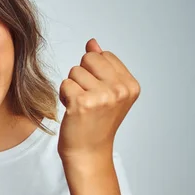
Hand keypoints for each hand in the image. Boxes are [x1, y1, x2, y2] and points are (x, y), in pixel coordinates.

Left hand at [58, 39, 140, 161]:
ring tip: (80, 106)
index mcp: (131, 85)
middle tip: (86, 98)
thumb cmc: (95, 122)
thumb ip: (101, 65)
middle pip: (88, 59)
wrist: (88, 152)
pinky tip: (72, 110)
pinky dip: (64, 96)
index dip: (93, 71)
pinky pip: (65, 84)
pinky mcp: (83, 103)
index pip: (104, 55)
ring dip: (71, 87)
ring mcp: (103, 96)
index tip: (97, 92)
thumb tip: (92, 42)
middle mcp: (120, 90)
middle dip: (81, 75)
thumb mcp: (106, 92)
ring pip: (74, 71)